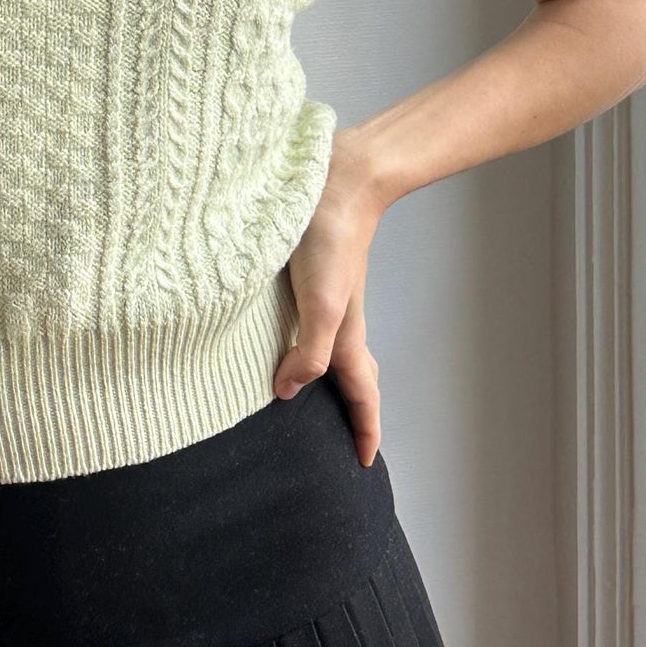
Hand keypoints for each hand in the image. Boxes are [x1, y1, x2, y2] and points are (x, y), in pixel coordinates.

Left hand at [275, 142, 386, 466]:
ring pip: (329, 351)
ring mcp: (326, 299)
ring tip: (310, 401)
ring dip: (326, 380)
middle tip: (342, 442)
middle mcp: (338, 321)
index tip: (364, 465)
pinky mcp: (310, 277)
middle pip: (350, 377)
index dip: (365, 430)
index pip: (361, 394)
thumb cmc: (330, 240)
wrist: (337, 181)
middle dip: (351, 412)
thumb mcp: (321, 303)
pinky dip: (303, 345)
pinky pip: (310, 326)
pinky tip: (280, 339)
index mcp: (346, 335)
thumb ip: (309, 350)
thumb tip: (288, 392)